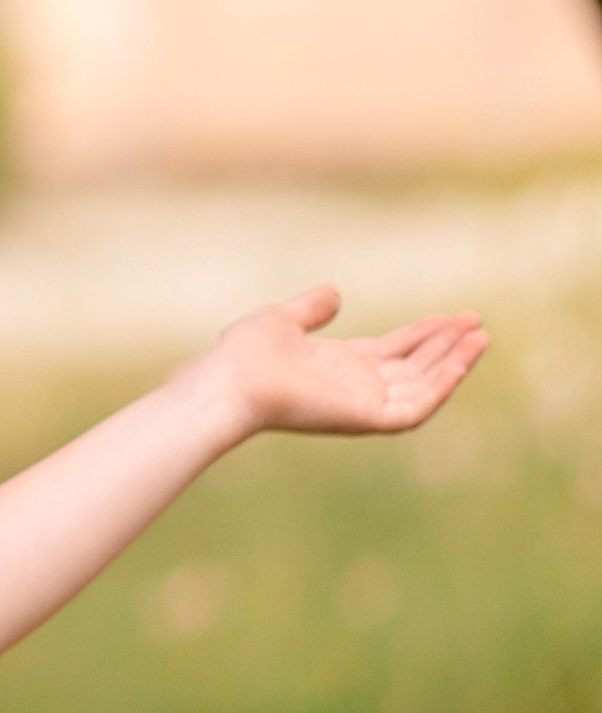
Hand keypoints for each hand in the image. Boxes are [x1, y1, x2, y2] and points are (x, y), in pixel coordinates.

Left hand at [201, 284, 487, 439]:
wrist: (232, 381)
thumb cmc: (246, 355)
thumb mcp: (282, 319)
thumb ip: (311, 308)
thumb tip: (334, 293)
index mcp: (340, 366)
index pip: (394, 351)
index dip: (424, 334)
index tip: (453, 316)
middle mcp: (357, 387)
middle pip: (415, 367)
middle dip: (447, 345)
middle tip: (477, 321)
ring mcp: (364, 405)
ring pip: (423, 386)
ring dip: (454, 362)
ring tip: (481, 335)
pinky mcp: (368, 419)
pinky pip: (417, 406)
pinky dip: (442, 384)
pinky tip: (462, 358)